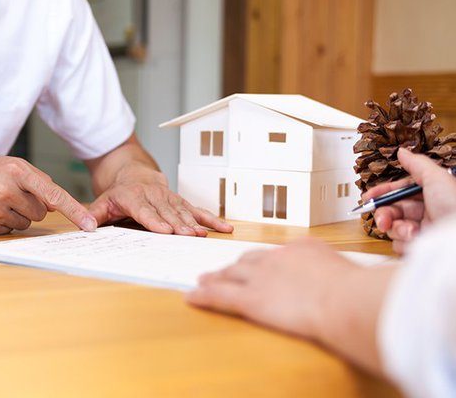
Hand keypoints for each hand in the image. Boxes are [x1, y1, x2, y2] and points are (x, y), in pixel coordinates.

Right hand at [0, 155, 95, 235]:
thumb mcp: (8, 163)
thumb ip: (36, 179)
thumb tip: (56, 201)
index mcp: (15, 171)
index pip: (52, 194)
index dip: (74, 211)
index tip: (90, 225)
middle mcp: (5, 191)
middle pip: (40, 212)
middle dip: (31, 205)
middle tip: (10, 194)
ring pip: (26, 223)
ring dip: (17, 215)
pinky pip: (9, 231)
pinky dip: (3, 223)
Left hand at [88, 165, 232, 235]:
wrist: (135, 173)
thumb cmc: (119, 193)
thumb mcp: (102, 202)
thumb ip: (92, 216)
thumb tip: (85, 228)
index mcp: (133, 197)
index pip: (145, 210)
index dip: (155, 220)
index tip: (165, 230)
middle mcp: (154, 196)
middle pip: (167, 213)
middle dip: (178, 225)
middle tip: (187, 236)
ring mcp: (170, 198)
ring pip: (183, 211)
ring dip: (194, 223)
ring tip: (202, 235)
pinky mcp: (181, 202)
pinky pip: (197, 210)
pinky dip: (211, 219)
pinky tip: (224, 227)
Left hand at [186, 238, 356, 338]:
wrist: (344, 299)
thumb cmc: (358, 292)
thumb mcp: (354, 275)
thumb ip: (344, 276)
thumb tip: (355, 282)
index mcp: (302, 249)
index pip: (277, 253)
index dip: (264, 261)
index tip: (259, 264)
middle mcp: (277, 258)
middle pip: (248, 260)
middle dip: (235, 266)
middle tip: (225, 270)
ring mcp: (261, 277)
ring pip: (230, 275)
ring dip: (215, 277)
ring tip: (204, 279)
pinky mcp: (250, 298)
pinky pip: (219, 296)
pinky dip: (203, 296)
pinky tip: (190, 297)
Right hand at [362, 149, 455, 253]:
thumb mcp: (437, 178)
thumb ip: (417, 164)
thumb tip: (402, 151)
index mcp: (429, 195)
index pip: (399, 192)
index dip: (382, 194)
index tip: (367, 197)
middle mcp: (425, 211)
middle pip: (392, 210)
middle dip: (384, 214)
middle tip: (383, 220)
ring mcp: (422, 229)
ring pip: (393, 228)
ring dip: (398, 229)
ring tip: (411, 232)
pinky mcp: (420, 246)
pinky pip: (400, 245)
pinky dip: (405, 243)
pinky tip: (417, 240)